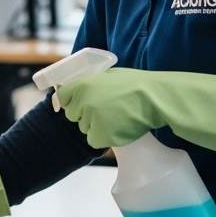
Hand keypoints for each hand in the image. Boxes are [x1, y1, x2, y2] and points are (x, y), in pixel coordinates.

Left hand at [52, 68, 215, 157]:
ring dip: (96, 127)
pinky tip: (117, 129)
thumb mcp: (109, 75)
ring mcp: (91, 120)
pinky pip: (94, 141)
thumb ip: (90, 83)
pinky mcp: (101, 136)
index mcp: (82, 85)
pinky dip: (104, 138)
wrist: (154, 98)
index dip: (69, 101)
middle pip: (73, 116)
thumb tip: (78, 88)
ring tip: (116, 118)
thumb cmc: (136, 84)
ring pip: (84, 129)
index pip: (61, 97)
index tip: (76, 104)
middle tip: (104, 111)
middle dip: (85, 115)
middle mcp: (83, 102)